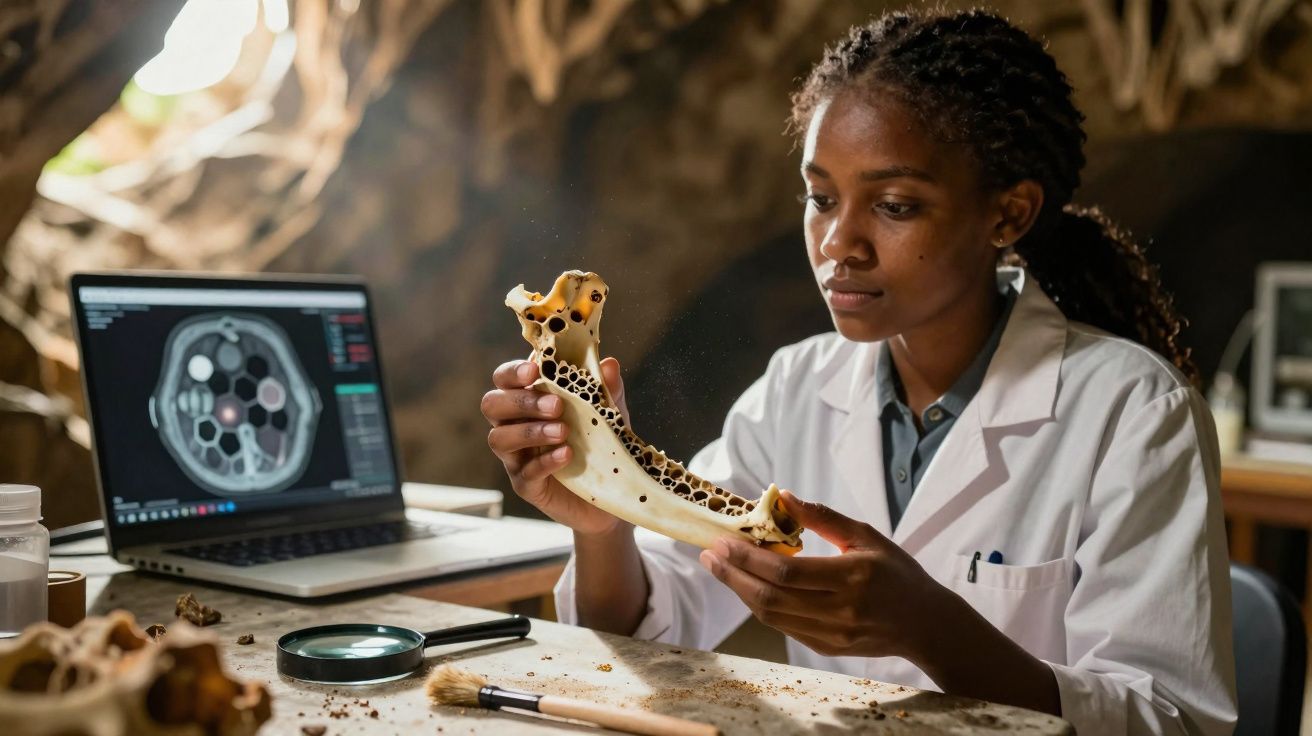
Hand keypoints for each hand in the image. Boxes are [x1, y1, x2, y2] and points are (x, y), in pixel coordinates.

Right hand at [482, 356, 631, 536]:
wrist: (610, 497)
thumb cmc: (601, 446)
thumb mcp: (610, 415)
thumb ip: (607, 390)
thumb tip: (609, 365)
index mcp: (529, 401)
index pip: (504, 379)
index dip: (512, 372)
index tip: (534, 370)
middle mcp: (514, 426)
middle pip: (492, 405)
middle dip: (521, 401)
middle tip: (556, 405)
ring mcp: (516, 458)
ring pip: (500, 439)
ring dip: (530, 431)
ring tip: (563, 432)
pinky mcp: (526, 486)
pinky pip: (524, 473)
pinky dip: (545, 461)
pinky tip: (566, 455)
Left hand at [698, 491, 948, 661]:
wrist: (925, 623)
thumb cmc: (898, 572)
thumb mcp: (866, 536)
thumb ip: (822, 517)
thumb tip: (781, 496)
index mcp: (852, 578)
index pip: (786, 572)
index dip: (749, 558)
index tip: (723, 542)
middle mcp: (840, 611)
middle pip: (771, 598)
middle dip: (733, 575)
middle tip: (710, 555)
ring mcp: (832, 635)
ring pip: (771, 616)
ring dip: (740, 591)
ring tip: (721, 569)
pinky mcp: (826, 649)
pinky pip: (783, 627)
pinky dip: (760, 606)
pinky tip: (748, 587)